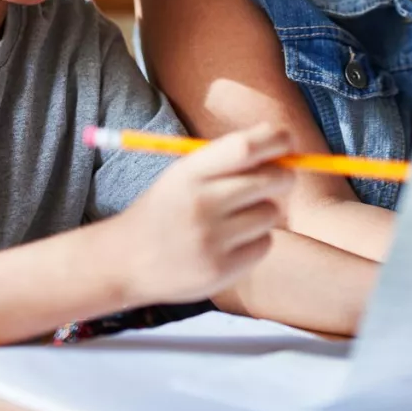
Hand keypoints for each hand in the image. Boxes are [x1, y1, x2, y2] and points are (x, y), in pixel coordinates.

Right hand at [116, 123, 293, 304]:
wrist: (125, 260)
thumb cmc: (166, 209)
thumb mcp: (183, 174)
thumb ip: (227, 158)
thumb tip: (282, 142)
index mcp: (189, 173)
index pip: (244, 148)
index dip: (274, 139)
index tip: (286, 140)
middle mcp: (201, 204)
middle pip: (270, 180)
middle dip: (283, 175)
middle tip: (278, 177)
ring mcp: (212, 240)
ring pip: (271, 213)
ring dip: (265, 211)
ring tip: (238, 217)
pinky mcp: (222, 270)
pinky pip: (265, 244)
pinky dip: (257, 240)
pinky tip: (232, 241)